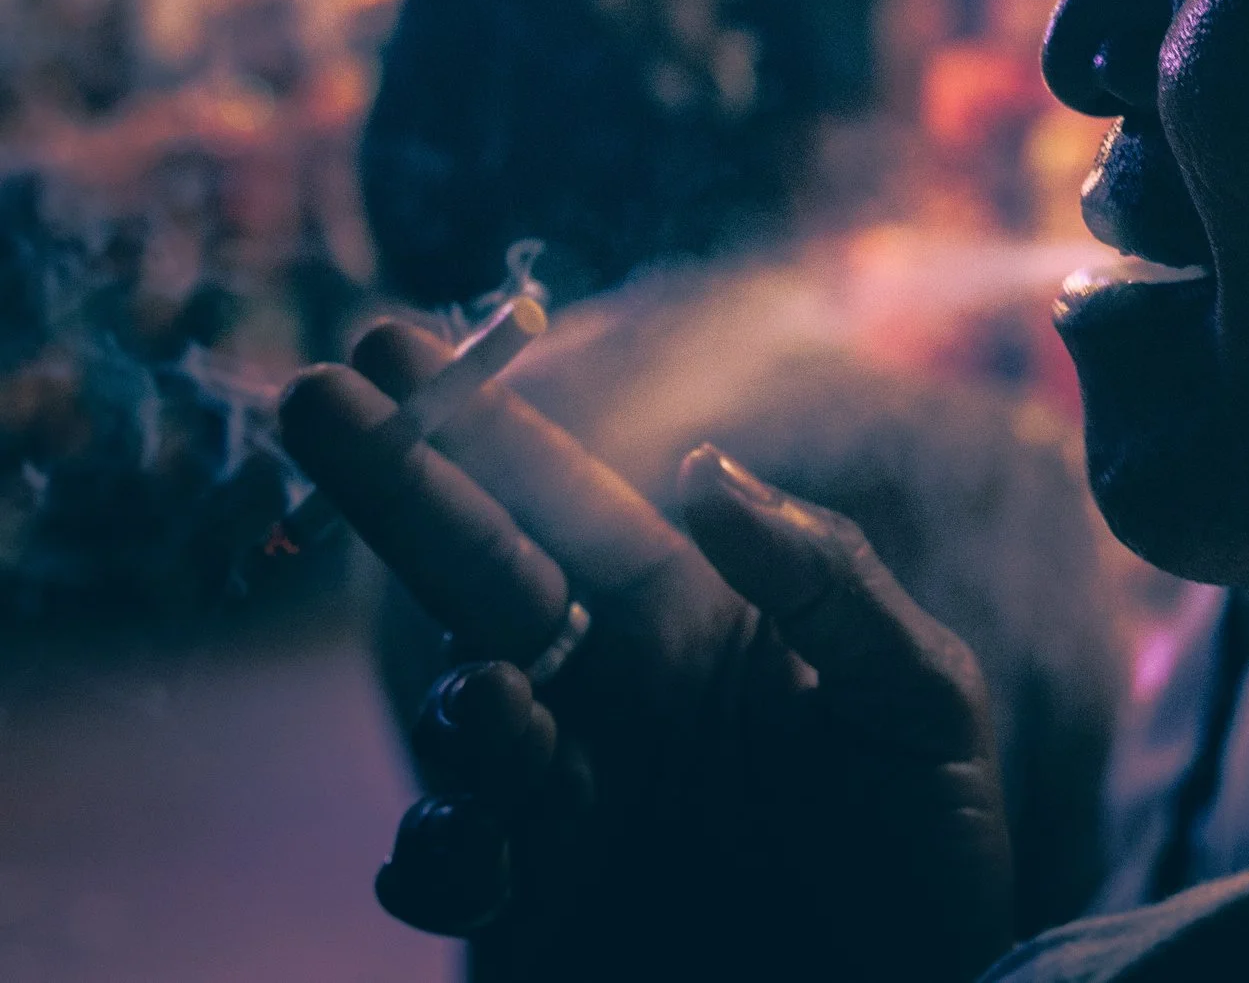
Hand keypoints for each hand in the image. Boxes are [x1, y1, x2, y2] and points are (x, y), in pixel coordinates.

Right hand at [279, 322, 1014, 981]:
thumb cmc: (932, 850)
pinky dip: (442, 849)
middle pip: (481, 571)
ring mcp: (570, 800)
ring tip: (506, 699)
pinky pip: (451, 867)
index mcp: (697, 627)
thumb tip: (708, 471)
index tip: (401, 342)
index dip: (489, 427)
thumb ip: (830, 586)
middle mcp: (614, 698)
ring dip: (463, 696)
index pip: (572, 506)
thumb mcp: (922, 702)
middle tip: (316, 390)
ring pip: (466, 715)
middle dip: (399, 484)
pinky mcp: (543, 906)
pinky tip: (475, 841)